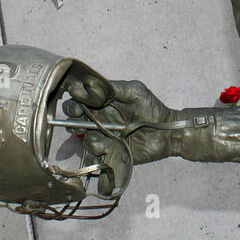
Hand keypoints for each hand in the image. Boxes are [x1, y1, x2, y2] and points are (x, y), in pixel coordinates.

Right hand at [62, 79, 180, 169]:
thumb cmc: (153, 110)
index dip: (75, 100)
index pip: (80, 100)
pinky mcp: (109, 152)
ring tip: (99, 137)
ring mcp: (103, 137)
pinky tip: (108, 146)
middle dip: (72, 117)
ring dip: (86, 136)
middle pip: (74, 118)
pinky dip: (97, 149)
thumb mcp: (135, 92)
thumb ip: (114, 88)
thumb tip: (91, 86)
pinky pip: (94, 153)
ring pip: (82, 137)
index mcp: (103, 103)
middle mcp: (100, 119)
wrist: (167, 134)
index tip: (78, 101)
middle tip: (79, 118)